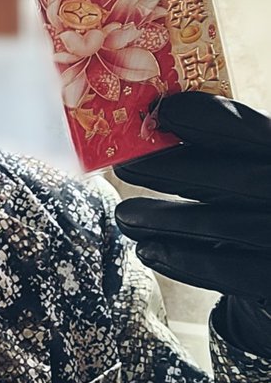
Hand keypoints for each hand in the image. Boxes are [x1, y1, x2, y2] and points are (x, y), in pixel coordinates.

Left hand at [114, 92, 270, 352]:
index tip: (165, 111)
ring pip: (224, 227)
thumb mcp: (249, 164)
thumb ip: (224, 147)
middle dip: (176, 171)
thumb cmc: (253, 202)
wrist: (269, 256)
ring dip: (165, 220)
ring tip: (125, 215)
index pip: (254, 131)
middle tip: (125, 166)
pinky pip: (226, 271)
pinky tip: (147, 249)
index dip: (211, 119)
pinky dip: (182, 259)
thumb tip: (157, 120)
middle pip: (239, 181)